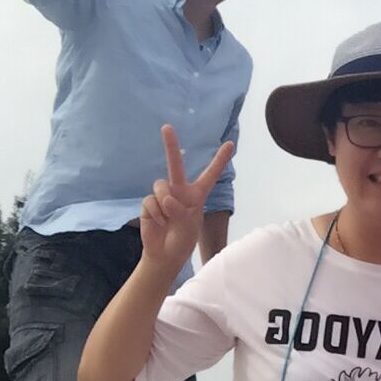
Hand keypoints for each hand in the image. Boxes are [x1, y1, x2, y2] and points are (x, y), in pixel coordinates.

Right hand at [139, 125, 233, 270]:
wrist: (164, 254)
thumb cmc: (183, 240)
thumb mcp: (189, 226)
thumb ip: (180, 210)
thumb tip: (167, 199)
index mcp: (197, 195)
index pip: (211, 174)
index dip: (220, 160)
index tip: (230, 143)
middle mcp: (180, 191)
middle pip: (176, 165)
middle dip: (170, 146)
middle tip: (166, 126)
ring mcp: (163, 196)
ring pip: (160, 186)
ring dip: (164, 203)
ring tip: (168, 219)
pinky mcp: (150, 204)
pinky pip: (151, 201)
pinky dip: (155, 213)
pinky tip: (158, 223)